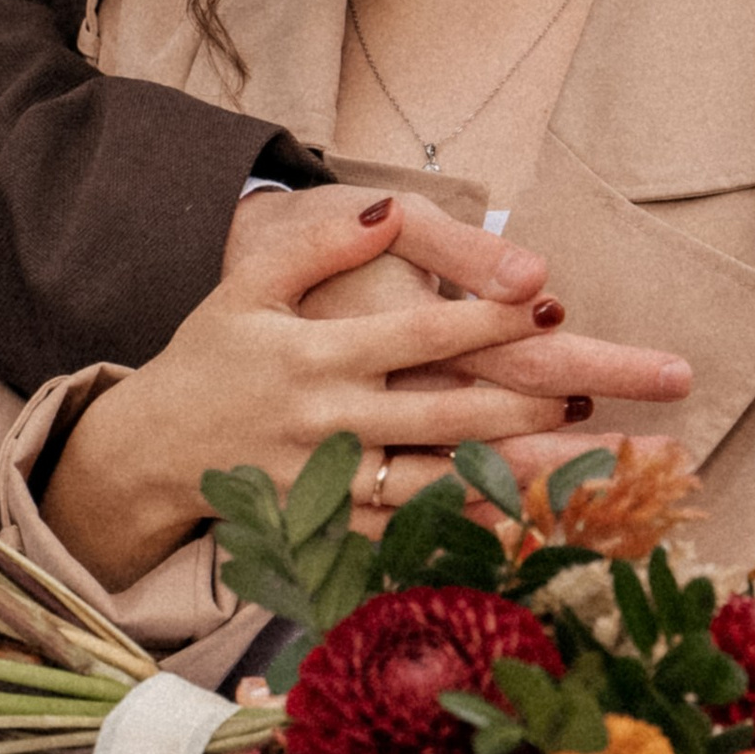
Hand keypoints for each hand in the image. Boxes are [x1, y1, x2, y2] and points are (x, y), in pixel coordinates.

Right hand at [46, 185, 691, 586]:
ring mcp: (336, 488)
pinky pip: (418, 543)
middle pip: (451, 412)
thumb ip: (320, 245)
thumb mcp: (250, 284)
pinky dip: (478, 538)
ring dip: (527, 475)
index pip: (419, 332)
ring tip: (600, 464)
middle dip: (535, 400)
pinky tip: (539, 531)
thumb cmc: (211, 356)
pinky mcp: (334, 536)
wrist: (148, 454)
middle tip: (607, 391)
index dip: (486, 313)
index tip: (552, 297)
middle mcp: (333, 424)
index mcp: (319, 355)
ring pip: (448, 484)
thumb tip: (389, 210)